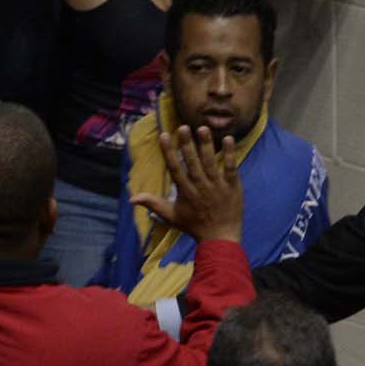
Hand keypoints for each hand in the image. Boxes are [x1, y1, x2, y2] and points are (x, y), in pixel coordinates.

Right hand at [130, 126, 242, 242]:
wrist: (220, 239)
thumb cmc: (194, 226)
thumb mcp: (171, 216)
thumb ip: (153, 204)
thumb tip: (132, 199)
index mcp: (185, 192)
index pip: (175, 169)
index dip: (169, 152)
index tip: (164, 135)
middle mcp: (200, 187)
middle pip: (192, 163)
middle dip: (187, 144)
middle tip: (184, 127)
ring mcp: (217, 186)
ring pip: (210, 163)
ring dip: (207, 145)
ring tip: (203, 128)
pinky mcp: (232, 187)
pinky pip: (230, 168)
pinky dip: (229, 154)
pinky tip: (228, 139)